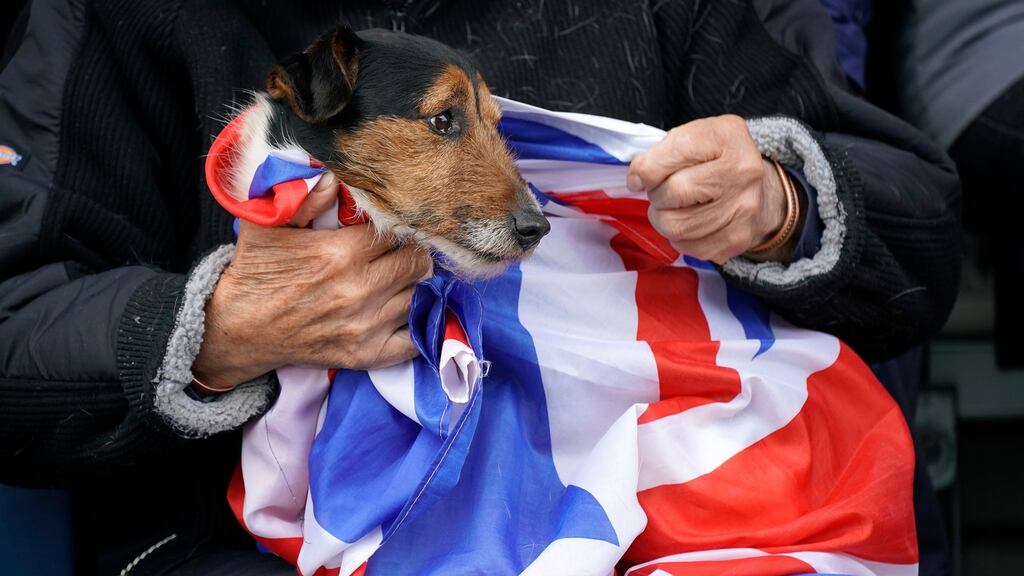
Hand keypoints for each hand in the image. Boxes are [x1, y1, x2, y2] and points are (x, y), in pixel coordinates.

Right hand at [192, 175, 430, 391]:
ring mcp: (366, 325)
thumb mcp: (269, 225)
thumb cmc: (257, 272)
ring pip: (420, 297)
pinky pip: (414, 340)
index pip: (398, 232)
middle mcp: (360, 290)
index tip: (395, 228)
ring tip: (404, 279)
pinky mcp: (366, 354)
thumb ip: (304, 198)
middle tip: (405, 252)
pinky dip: (417, 326)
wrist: (240, 328)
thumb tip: (332, 177)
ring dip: (416, 286)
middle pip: (417, 263)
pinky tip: (407, 311)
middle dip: (414, 254)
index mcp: (342, 253)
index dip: (401, 227)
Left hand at [627, 115, 796, 263]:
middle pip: (676, 192)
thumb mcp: (690, 139)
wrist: (754, 189)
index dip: (647, 168)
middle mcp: (743, 171)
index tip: (639, 178)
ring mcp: (745, 207)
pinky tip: (689, 224)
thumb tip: (637, 180)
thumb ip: (660, 153)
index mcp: (727, 136)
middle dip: (656, 196)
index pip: (677, 150)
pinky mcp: (740, 238)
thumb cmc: (713, 161)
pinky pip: (689, 248)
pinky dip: (679, 239)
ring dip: (663, 220)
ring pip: (678, 226)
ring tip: (673, 210)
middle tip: (661, 194)